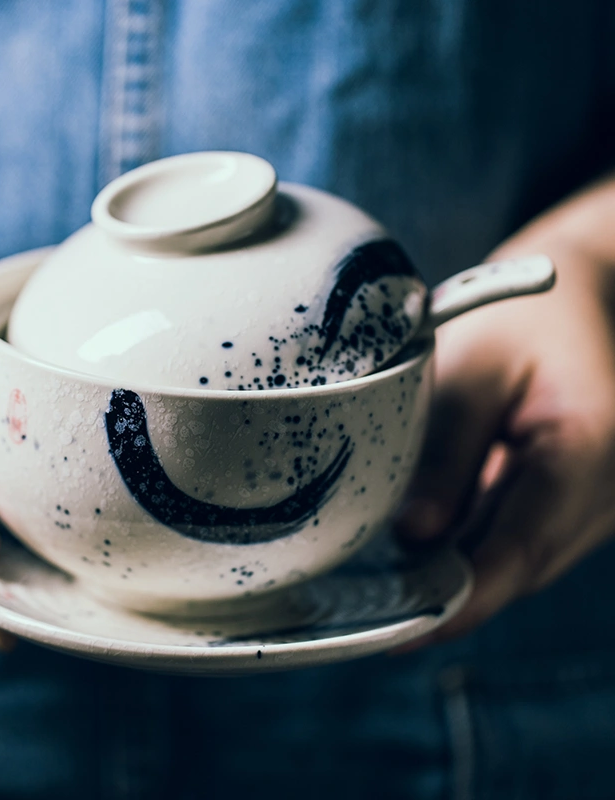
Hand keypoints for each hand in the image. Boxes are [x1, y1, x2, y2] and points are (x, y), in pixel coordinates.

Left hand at [396, 182, 614, 646]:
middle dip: (449, 597)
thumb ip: (448, 450)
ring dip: (457, 576)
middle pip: (517, 566)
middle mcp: (602, 491)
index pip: (521, 548)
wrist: (576, 294)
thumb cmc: (522, 315)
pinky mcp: (569, 500)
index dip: (464, 599)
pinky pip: (515, 537)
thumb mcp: (475, 365)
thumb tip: (416, 535)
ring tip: (384, 587)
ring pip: (516, 559)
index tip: (407, 632)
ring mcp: (592, 501)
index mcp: (586, 450)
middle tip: (370, 616)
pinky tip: (420, 549)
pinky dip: (469, 549)